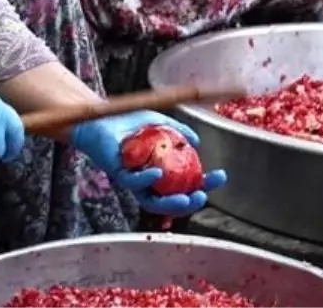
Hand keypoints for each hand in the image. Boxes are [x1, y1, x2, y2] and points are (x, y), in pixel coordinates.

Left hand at [70, 110, 227, 216]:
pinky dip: (146, 180)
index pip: (187, 183)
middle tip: (202, 197)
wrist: (102, 118)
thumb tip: (197, 143)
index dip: (205, 184)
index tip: (220, 176)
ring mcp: (134, 180)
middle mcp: (148, 181)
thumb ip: (178, 131)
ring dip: (170, 204)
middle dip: (190, 204)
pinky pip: (133, 182)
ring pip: (152, 201)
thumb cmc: (128, 122)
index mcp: (162, 171)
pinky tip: (157, 173)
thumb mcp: (159, 122)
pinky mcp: (118, 174)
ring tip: (185, 199)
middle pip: (171, 201)